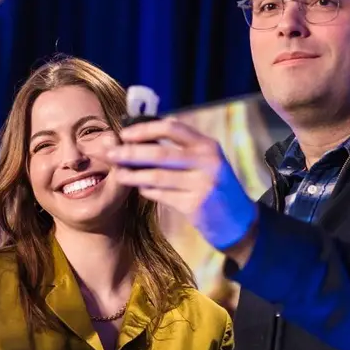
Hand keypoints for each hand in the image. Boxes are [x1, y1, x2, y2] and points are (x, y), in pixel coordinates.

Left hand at [105, 118, 258, 261]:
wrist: (239, 222)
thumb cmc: (215, 187)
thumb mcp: (205, 162)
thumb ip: (179, 150)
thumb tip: (140, 138)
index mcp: (207, 145)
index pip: (172, 128)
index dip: (145, 129)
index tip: (124, 134)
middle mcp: (207, 161)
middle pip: (160, 153)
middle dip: (130, 153)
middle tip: (110, 153)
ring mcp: (202, 184)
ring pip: (157, 176)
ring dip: (133, 175)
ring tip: (117, 174)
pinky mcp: (195, 205)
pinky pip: (162, 195)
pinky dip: (147, 191)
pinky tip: (139, 189)